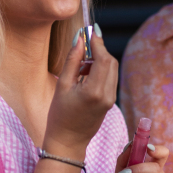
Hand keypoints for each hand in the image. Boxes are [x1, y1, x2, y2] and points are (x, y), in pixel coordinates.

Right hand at [45, 29, 117, 156]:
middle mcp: (107, 95)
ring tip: (80, 66)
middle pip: (111, 62)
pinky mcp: (110, 101)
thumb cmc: (60, 115)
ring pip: (112, 69)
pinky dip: (100, 71)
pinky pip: (109, 78)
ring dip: (99, 60)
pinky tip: (84, 75)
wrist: (68, 141)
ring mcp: (111, 99)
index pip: (104, 59)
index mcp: (94, 91)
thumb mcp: (63, 85)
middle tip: (83, 46)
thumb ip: (73, 60)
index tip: (90, 31)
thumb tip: (79, 39)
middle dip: (99, 50)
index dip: (98, 43)